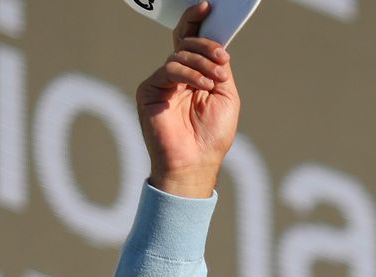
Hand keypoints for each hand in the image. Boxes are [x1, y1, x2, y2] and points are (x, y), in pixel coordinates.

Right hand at [135, 2, 240, 197]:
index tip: (210, 7)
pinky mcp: (149, 89)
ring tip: (216, 79)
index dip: (199, 22)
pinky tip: (203, 85)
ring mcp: (161, 81)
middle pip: (185, 41)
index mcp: (194, 75)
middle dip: (205, 44)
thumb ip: (220, 70)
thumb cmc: (212, 136)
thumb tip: (218, 48)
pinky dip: (189, 73)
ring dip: (202, 62)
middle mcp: (176, 75)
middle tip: (221, 56)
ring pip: (179, 54)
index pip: (193, 41)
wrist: (195, 163)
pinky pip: (169, 69)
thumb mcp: (226, 97)